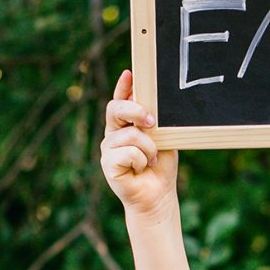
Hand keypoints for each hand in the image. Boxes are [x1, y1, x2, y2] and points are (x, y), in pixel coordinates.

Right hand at [100, 70, 178, 217]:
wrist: (158, 195)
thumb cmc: (160, 167)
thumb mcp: (162, 138)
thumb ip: (154, 121)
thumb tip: (149, 102)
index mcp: (125, 125)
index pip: (120, 100)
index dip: (123, 86)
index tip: (130, 74)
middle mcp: (113, 134)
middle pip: (115, 109)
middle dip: (136, 110)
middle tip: (152, 121)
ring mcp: (108, 149)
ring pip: (130, 135)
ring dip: (148, 148)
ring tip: (151, 160)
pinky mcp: (108, 164)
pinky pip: (129, 153)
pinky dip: (142, 161)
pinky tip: (141, 169)